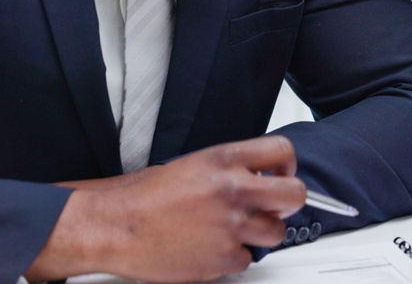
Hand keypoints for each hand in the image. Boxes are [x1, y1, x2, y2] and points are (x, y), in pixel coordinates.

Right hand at [26, 135, 305, 282]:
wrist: (116, 226)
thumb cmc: (143, 197)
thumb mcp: (190, 165)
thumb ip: (228, 169)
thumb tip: (258, 179)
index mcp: (223, 160)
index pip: (282, 151)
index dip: (287, 166)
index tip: (280, 176)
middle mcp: (232, 189)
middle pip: (295, 194)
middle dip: (289, 202)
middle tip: (273, 207)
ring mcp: (231, 225)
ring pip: (276, 232)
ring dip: (260, 233)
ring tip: (232, 230)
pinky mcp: (223, 257)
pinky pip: (247, 259)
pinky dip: (233, 256)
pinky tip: (210, 247)